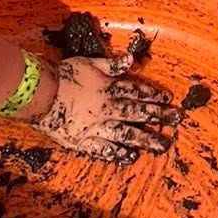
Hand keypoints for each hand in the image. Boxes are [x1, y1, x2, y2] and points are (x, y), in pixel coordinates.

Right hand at [26, 54, 180, 164]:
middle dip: (159, 116)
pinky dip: (118, 153)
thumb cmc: (64, 75)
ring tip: (162, 145)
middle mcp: (107, 109)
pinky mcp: (84, 141)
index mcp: (108, 88)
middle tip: (177, 120)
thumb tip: (132, 60)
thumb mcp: (89, 62)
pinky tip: (131, 157)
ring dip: (145, 139)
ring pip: (126, 134)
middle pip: (137, 112)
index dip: (153, 95)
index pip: (136, 91)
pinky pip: (104, 149)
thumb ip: (111, 64)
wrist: (41, 94)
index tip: (169, 99)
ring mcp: (97, 127)